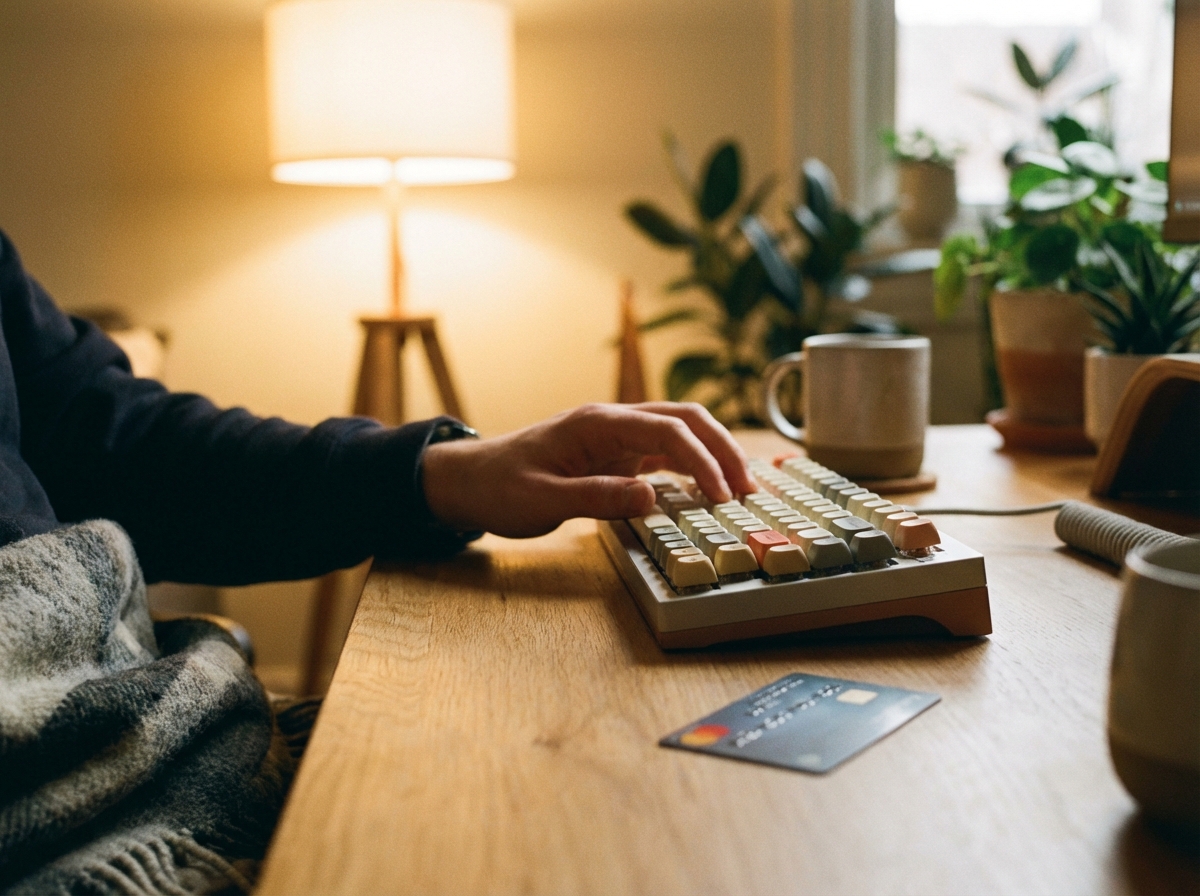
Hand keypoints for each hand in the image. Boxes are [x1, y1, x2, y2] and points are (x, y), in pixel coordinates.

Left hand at [421, 402, 754, 537]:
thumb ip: (596, 498)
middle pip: (685, 419)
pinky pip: (664, 452)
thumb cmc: (500, 487)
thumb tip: (651, 499)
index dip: (703, 461)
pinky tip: (709, 489)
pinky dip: (693, 466)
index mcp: (597, 424)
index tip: (723, 495)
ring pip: (680, 431)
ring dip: (714, 454)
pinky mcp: (615, 454)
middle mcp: (613, 422)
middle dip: (724, 449)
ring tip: (741, 489)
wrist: (470, 480)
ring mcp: (616, 436)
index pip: (667, 431)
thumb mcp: (542, 501)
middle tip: (749, 488)